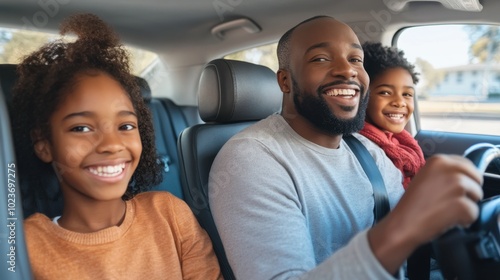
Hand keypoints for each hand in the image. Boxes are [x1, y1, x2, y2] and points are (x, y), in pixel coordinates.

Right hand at [368, 154, 482, 273]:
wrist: (402, 224)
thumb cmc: (412, 205)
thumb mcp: (425, 178)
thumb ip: (444, 173)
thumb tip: (464, 177)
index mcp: (438, 160)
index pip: (467, 165)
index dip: (465, 179)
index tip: (454, 190)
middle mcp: (449, 168)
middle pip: (476, 179)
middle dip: (468, 192)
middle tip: (451, 203)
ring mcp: (457, 185)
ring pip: (477, 196)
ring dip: (466, 206)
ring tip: (447, 211)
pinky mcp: (461, 204)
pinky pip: (474, 213)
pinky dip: (464, 220)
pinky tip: (448, 221)